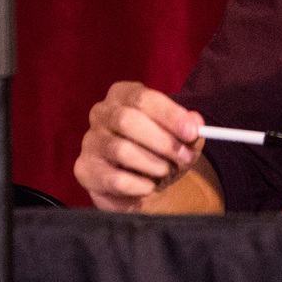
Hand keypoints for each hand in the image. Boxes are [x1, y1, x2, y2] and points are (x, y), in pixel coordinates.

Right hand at [75, 82, 204, 212]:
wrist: (141, 182)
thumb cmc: (160, 150)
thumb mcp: (181, 136)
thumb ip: (190, 128)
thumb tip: (196, 123)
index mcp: (122, 94)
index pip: (143, 98)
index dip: (170, 115)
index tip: (192, 132)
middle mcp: (101, 113)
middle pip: (128, 121)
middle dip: (162, 142)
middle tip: (184, 157)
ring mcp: (90, 141)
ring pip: (122, 151)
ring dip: (153, 165)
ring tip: (166, 171)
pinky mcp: (85, 170)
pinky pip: (116, 180)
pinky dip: (140, 186)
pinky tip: (148, 186)